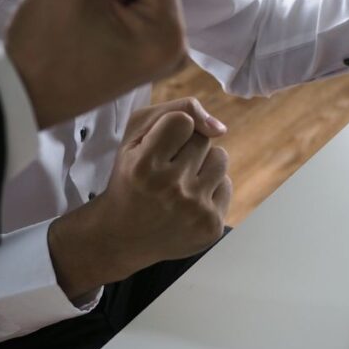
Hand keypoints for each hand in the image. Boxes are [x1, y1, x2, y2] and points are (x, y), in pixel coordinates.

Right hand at [6, 0, 187, 129]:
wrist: (25, 95)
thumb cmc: (45, 45)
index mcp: (170, 33)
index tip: (92, 6)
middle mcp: (178, 48)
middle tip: (84, 20)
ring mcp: (164, 56)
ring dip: (108, 1)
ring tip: (85, 30)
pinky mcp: (149, 57)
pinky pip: (135, 11)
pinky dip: (110, 15)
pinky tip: (91, 38)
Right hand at [46, 98, 231, 299]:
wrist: (122, 237)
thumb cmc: (130, 178)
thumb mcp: (134, 137)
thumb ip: (173, 112)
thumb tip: (220, 128)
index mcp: (144, 166)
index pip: (182, 120)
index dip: (173, 128)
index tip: (158, 146)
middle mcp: (169, 189)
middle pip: (203, 139)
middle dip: (186, 148)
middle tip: (165, 170)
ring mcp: (193, 210)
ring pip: (220, 158)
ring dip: (203, 166)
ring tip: (179, 184)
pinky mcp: (211, 226)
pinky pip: (226, 184)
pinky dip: (210, 189)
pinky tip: (188, 202)